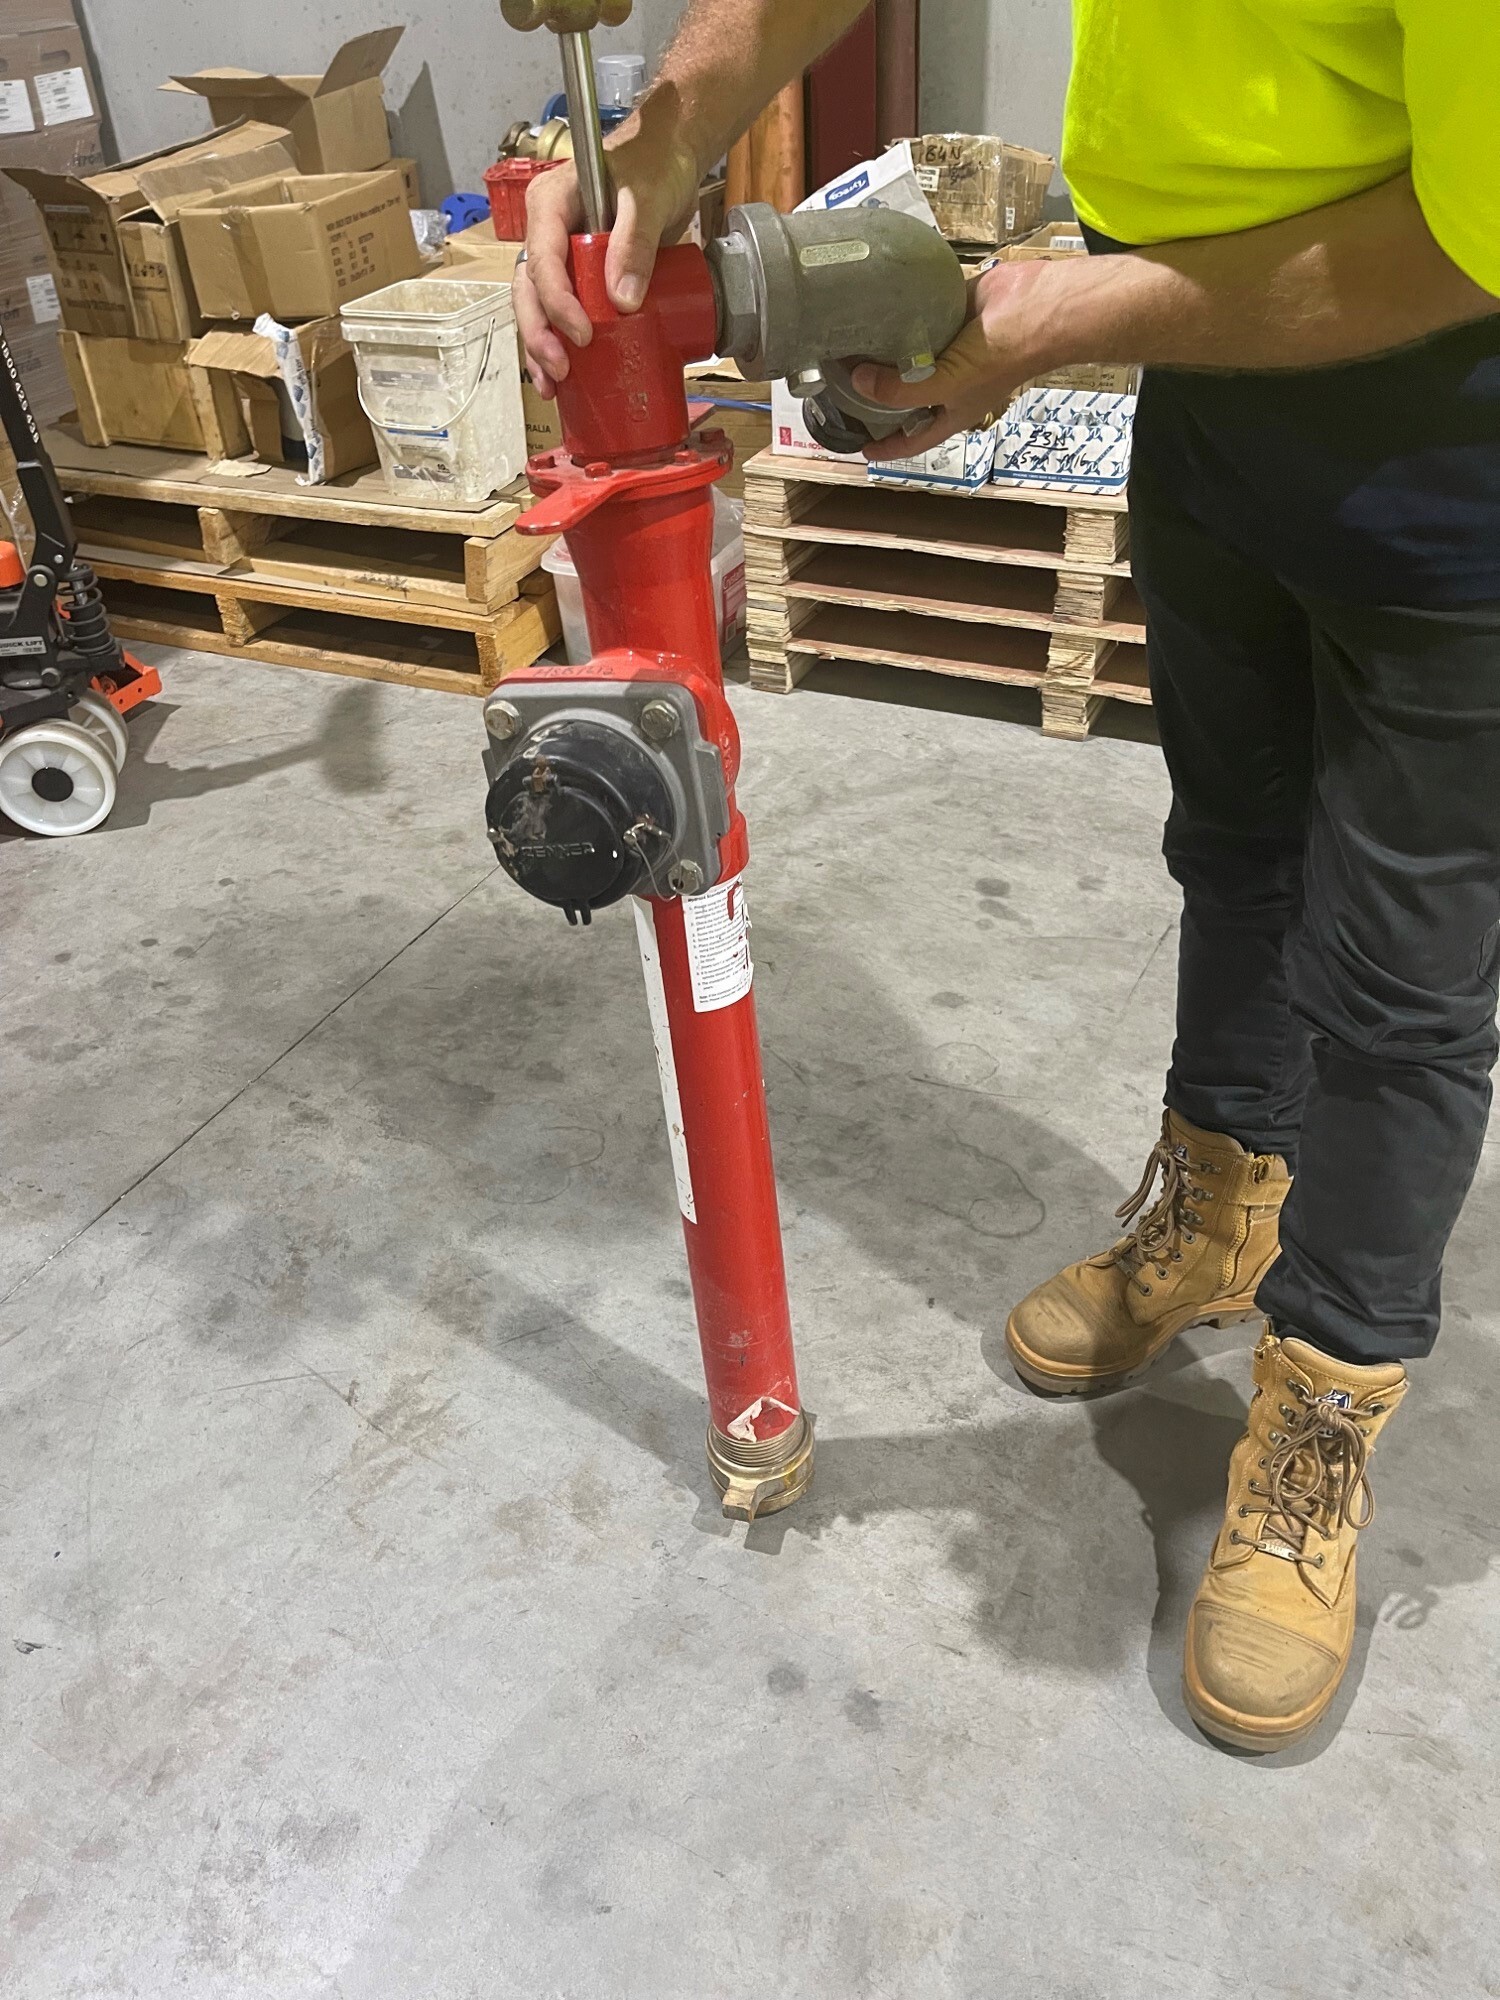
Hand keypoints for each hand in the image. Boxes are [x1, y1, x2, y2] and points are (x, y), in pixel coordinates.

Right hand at [513, 106, 704, 397]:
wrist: (669, 157)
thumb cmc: (654, 163)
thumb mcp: (648, 197)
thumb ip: (635, 243)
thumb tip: (622, 302)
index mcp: (551, 204)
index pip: (542, 258)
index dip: (557, 302)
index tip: (582, 335)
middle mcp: (547, 232)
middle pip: (529, 288)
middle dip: (539, 333)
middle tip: (560, 370)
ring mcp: (560, 255)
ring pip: (537, 305)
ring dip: (541, 346)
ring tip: (554, 385)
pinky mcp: (579, 274)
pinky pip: (561, 310)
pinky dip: (559, 342)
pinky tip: (565, 377)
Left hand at [852, 263, 1053, 458]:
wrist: (1039, 308)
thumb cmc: (1003, 356)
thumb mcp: (948, 385)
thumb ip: (902, 390)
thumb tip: (857, 381)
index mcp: (950, 411)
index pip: (912, 440)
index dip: (887, 448)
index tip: (859, 447)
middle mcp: (947, 383)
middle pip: (903, 396)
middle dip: (874, 395)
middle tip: (836, 388)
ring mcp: (948, 348)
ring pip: (907, 355)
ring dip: (881, 353)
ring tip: (844, 347)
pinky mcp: (949, 314)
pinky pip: (918, 318)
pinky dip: (898, 317)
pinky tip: (872, 313)